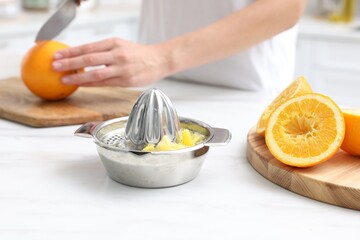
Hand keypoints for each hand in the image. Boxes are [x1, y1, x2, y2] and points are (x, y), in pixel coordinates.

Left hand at [52, 38, 170, 86]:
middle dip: (69, 63)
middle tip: (55, 66)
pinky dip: (91, 85)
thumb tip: (82, 57)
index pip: (88, 47)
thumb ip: (104, 51)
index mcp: (114, 43)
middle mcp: (117, 54)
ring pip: (95, 74)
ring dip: (78, 77)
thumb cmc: (138, 54)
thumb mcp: (121, 45)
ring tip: (64, 79)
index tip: (57, 55)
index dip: (71, 52)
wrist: (159, 60)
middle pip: (88, 59)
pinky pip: (105, 84)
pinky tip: (81, 85)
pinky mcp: (126, 81)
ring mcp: (122, 69)